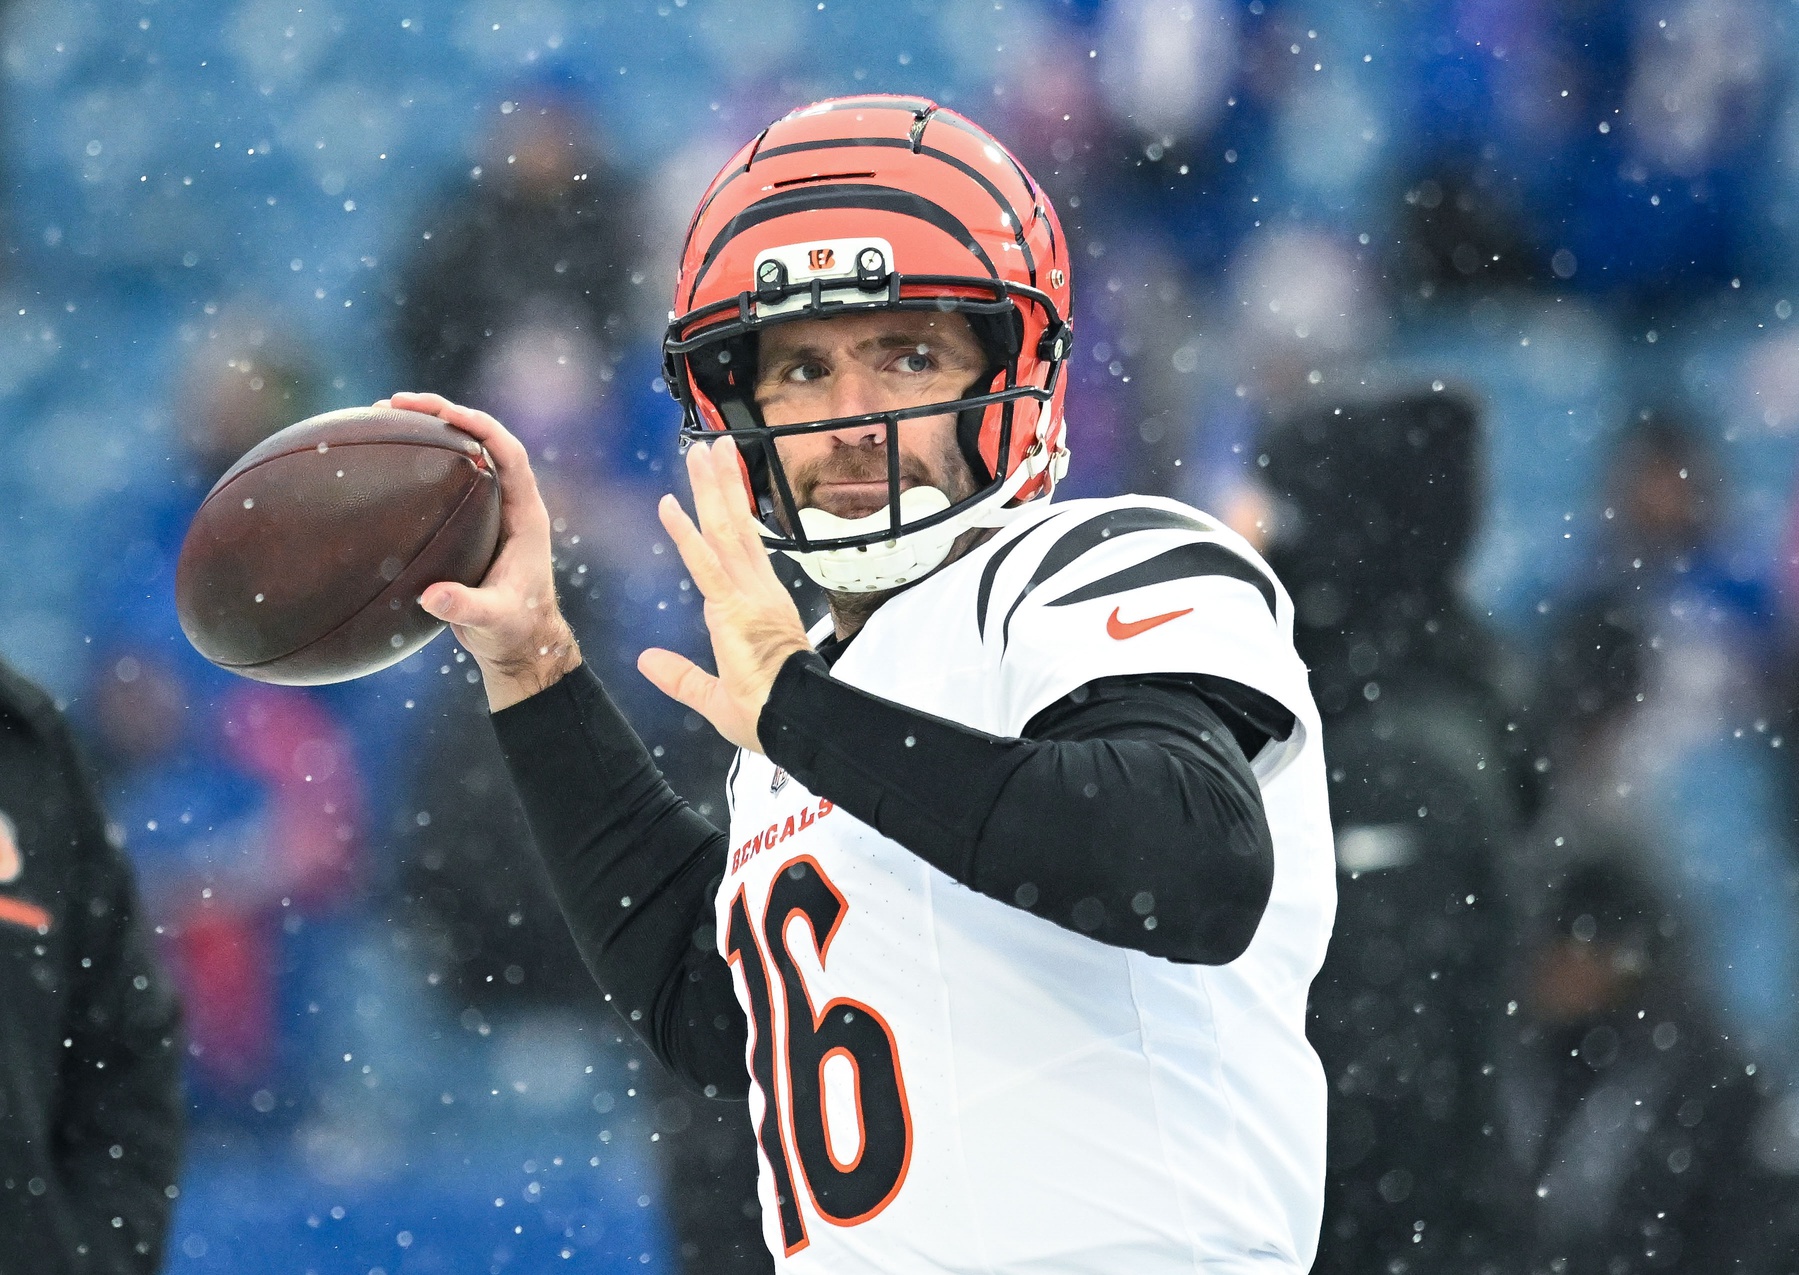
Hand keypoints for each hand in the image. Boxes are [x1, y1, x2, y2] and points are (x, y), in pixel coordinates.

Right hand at [384, 392, 581, 711]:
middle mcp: (506, 503)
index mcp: (524, 514)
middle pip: (478, 441)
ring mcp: (485, 511)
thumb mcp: (493, 621)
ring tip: (378, 415)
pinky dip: (409, 469)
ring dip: (423, 433)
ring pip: (456, 457)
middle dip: (441, 414)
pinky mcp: (464, 524)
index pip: (508, 453)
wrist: (518, 646)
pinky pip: (435, 485)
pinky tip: (370, 467)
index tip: (444, 413)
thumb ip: (466, 608)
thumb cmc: (514, 632)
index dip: (480, 426)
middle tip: (395, 402)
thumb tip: (431, 595)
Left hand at [639, 436, 814, 752]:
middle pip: (737, 527)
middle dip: (723, 485)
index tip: (722, 482)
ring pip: (725, 532)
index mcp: (757, 607)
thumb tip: (645, 660)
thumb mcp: (714, 698)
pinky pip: (706, 564)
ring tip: (700, 452)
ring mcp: (748, 596)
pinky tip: (669, 504)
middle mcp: (757, 592)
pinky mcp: (735, 609)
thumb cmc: (769, 717)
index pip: (742, 548)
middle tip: (712, 446)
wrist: (796, 726)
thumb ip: (680, 676)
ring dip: (710, 490)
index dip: (731, 512)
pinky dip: (685, 534)